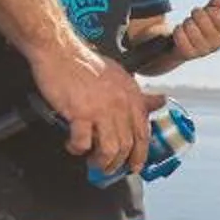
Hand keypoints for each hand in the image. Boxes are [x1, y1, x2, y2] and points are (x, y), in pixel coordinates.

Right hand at [34, 47, 147, 176]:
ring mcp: (101, 109)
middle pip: (127, 145)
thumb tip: (159, 102)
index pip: (142, 132)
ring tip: (92, 161)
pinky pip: (83, 142)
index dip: (140, 154)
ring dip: (101, 161)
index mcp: (131, 96)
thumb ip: (138, 94)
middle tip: (108, 168)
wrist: (60, 51)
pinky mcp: (81, 112)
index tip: (135, 166)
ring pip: (110, 149)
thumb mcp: (119, 76)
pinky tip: (72, 145)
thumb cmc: (85, 63)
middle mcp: (120, 104)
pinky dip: (77, 148)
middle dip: (118, 163)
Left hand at [163, 0, 219, 64]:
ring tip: (188, 25)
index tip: (209, 10)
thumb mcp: (209, 15)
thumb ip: (215, 6)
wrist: (182, 47)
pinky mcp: (189, 54)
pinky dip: (178, 30)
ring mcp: (203, 50)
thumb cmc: (199, 28)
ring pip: (190, 26)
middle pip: (202, 18)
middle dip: (197, 13)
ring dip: (186, 22)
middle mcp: (216, 44)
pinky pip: (179, 34)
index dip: (212, 10)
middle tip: (195, 15)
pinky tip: (181, 32)